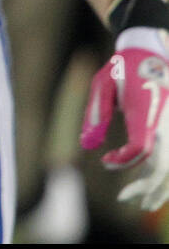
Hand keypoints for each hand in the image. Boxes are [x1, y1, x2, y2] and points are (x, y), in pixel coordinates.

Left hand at [81, 29, 168, 210]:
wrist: (153, 47)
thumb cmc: (123, 66)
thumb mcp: (101, 84)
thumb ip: (95, 114)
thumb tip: (87, 145)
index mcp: (147, 111)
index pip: (142, 148)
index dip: (124, 161)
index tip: (106, 161)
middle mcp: (167, 121)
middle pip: (164, 165)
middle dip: (147, 187)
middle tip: (126, 199)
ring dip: (162, 186)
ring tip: (144, 201)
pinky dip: (167, 174)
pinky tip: (155, 186)